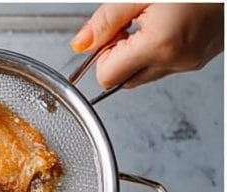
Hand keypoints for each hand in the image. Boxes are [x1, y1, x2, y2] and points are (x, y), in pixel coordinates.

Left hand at [71, 3, 223, 88]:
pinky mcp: (201, 58)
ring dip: (140, 52)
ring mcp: (191, 63)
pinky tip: (171, 23)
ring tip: (156, 19)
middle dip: (120, 56)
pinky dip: (161, 49)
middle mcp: (178, 61)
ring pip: (145, 74)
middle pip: (124, 80)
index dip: (102, 55)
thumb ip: (107, 20)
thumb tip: (81, 43)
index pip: (106, 77)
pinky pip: (168, 65)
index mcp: (161, 45)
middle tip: (132, 23)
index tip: (112, 32)